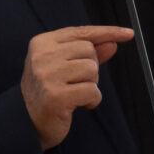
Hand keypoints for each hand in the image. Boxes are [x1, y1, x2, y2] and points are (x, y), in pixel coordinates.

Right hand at [21, 25, 132, 148]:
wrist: (26, 122)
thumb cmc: (46, 92)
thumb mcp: (62, 67)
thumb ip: (86, 54)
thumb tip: (111, 43)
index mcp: (42, 43)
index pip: (81, 32)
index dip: (107, 32)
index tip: (128, 34)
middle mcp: (42, 55)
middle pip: (89, 50)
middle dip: (91, 68)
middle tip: (75, 82)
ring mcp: (48, 75)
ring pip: (92, 70)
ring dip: (91, 85)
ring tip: (75, 93)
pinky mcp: (56, 96)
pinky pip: (92, 91)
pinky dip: (92, 100)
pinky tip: (80, 105)